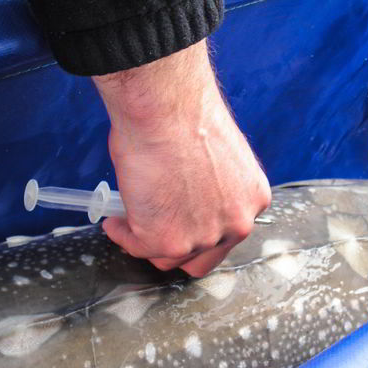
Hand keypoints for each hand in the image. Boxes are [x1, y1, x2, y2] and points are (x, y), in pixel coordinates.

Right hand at [92, 40, 270, 276]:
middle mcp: (236, 224)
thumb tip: (181, 194)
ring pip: (168, 258)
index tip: (179, 223)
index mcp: (252, 199)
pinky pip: (137, 247)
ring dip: (146, 241)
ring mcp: (203, 238)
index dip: (198, 230)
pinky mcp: (168, 242)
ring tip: (129, 221)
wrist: (166, 109)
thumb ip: (207, 187)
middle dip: (177, 247)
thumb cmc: (184, 117)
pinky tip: (115, 220)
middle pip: (202, 258)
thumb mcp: (214, 158)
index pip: (226, 234)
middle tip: (154, 228)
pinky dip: (122, 235)